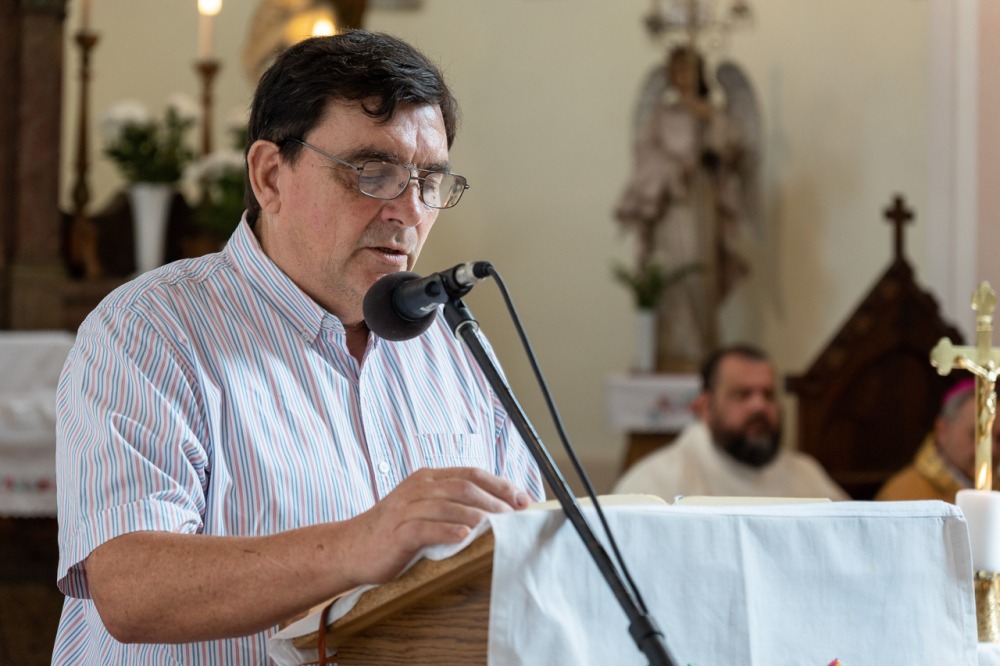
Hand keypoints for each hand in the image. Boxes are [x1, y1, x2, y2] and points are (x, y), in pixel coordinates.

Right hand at [340, 467, 529, 585]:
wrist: (350, 547)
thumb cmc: (394, 531)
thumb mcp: (424, 509)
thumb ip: (452, 505)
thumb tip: (495, 513)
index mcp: (429, 478)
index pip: (472, 474)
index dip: (500, 485)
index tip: (523, 500)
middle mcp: (419, 488)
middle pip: (465, 487)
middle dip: (496, 500)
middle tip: (517, 517)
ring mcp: (407, 508)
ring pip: (450, 505)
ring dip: (479, 516)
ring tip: (501, 527)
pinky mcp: (397, 531)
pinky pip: (426, 528)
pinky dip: (448, 531)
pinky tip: (466, 538)